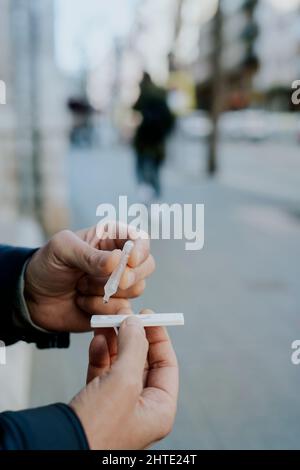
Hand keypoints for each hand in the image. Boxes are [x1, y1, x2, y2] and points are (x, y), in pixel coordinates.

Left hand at [24, 224, 154, 331]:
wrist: (32, 298)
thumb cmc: (48, 265)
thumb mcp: (62, 249)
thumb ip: (89, 254)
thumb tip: (118, 260)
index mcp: (110, 238)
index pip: (140, 239)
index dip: (141, 250)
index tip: (130, 260)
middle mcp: (120, 261)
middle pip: (147, 265)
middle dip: (129, 276)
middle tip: (110, 283)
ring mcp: (118, 285)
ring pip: (136, 289)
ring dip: (106, 292)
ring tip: (81, 288)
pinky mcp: (114, 307)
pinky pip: (122, 310)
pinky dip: (101, 309)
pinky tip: (82, 302)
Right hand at [70, 313, 178, 448]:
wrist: (57, 446)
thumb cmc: (96, 428)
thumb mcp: (123, 382)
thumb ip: (133, 348)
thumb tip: (135, 322)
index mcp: (158, 409)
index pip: (166, 365)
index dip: (159, 338)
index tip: (148, 316)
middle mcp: (141, 408)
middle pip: (143, 362)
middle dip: (133, 337)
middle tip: (125, 315)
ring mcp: (118, 406)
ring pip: (120, 364)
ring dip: (115, 341)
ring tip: (108, 322)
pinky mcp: (96, 403)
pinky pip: (103, 372)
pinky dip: (100, 354)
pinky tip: (97, 340)